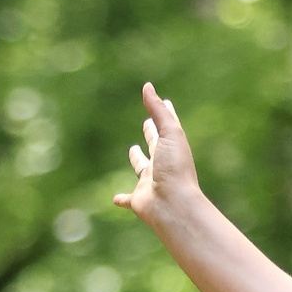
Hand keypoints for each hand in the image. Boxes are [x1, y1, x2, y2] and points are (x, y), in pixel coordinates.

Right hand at [112, 82, 199, 229]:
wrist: (175, 205)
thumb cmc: (175, 168)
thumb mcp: (169, 134)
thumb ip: (158, 110)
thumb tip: (148, 86)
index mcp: (170, 150)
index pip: (166, 129)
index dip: (163, 116)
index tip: (165, 103)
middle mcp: (161, 165)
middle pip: (155, 147)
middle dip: (151, 136)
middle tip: (147, 125)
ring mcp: (150, 184)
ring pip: (142, 170)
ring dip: (137, 162)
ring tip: (133, 152)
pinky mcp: (140, 201)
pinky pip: (129, 200)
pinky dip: (122, 199)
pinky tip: (116, 199)